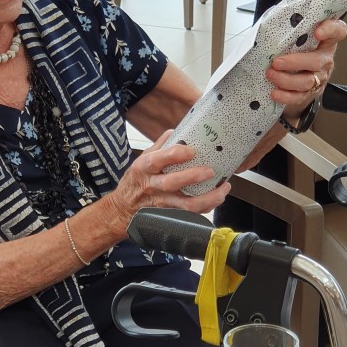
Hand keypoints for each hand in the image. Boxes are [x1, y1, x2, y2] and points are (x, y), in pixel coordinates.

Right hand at [108, 132, 230, 232]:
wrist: (123, 208)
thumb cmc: (135, 181)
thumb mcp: (142, 159)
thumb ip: (160, 146)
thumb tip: (178, 131)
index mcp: (144, 167)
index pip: (158, 159)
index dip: (175, 154)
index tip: (191, 150)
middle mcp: (152, 186)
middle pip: (172, 183)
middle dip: (193, 177)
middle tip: (210, 171)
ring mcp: (161, 203)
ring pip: (186, 205)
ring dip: (208, 198)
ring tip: (223, 188)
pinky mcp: (169, 215)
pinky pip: (190, 213)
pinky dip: (206, 207)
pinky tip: (217, 198)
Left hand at [265, 17, 345, 121]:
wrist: (298, 77)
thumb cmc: (296, 50)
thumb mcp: (298, 37)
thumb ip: (293, 29)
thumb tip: (269, 23)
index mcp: (326, 41)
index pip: (337, 31)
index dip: (330, 30)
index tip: (317, 31)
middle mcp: (325, 59)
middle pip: (317, 61)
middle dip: (295, 62)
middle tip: (276, 62)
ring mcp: (319, 78)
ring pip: (307, 81)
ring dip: (286, 79)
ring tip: (271, 74)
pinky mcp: (310, 93)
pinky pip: (299, 97)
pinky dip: (286, 96)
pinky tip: (275, 92)